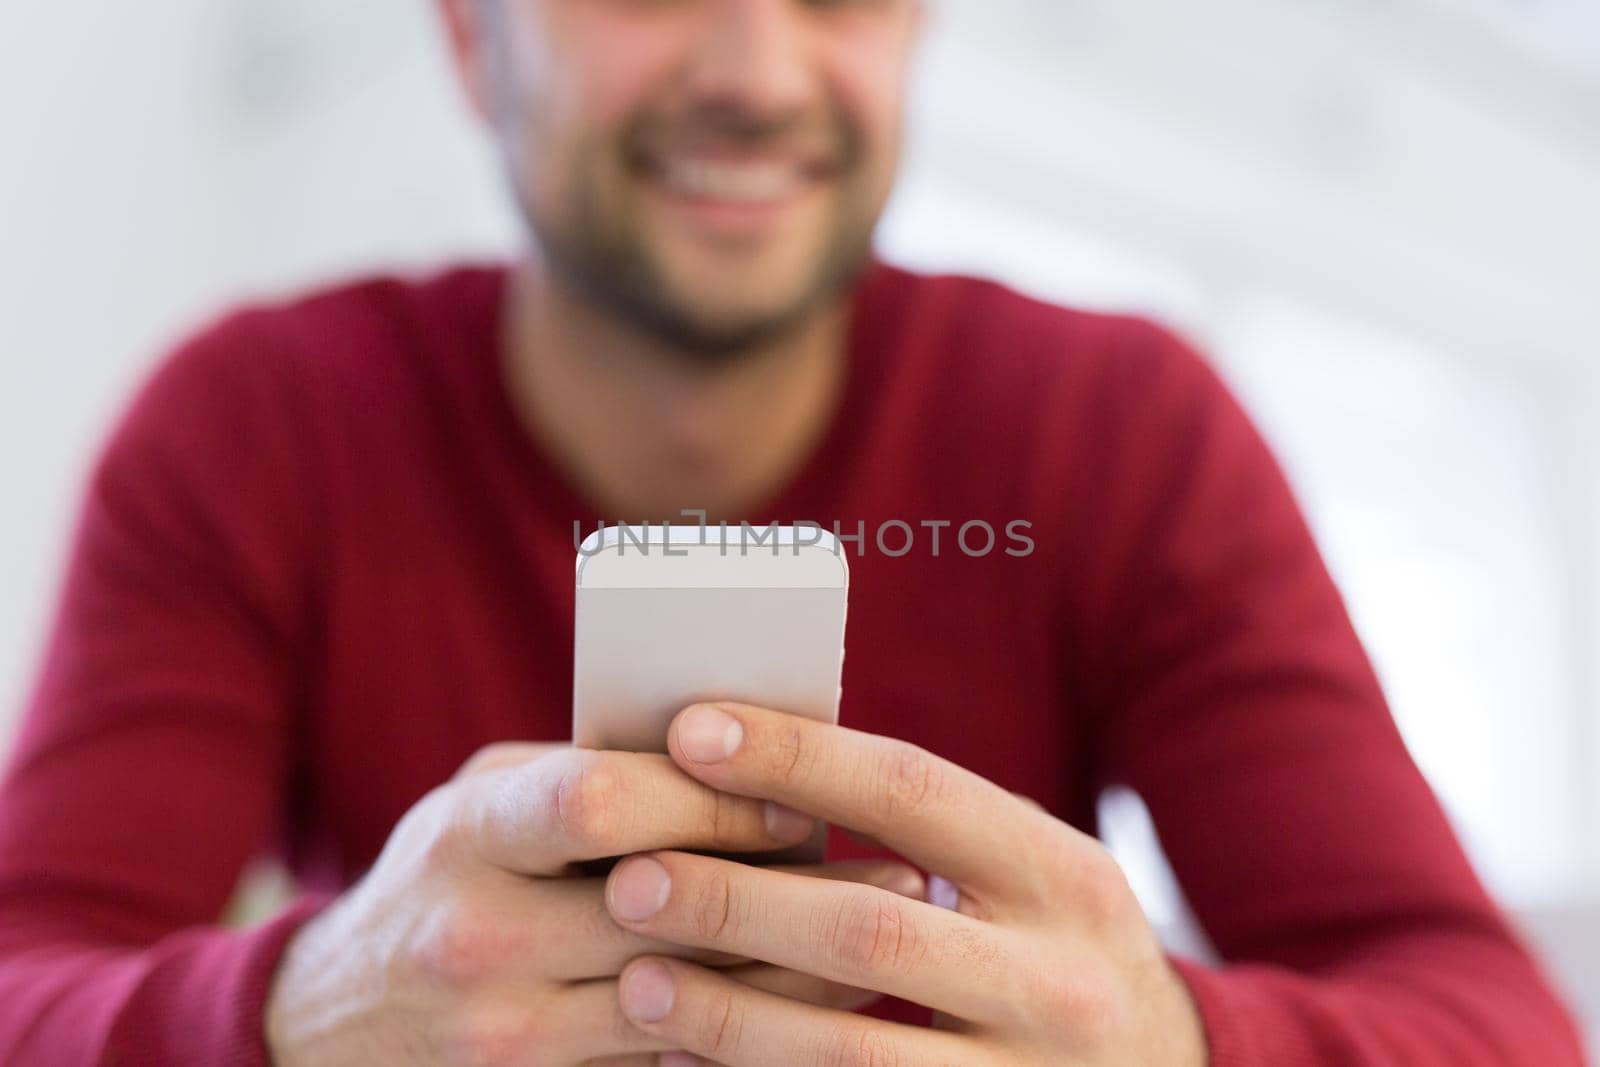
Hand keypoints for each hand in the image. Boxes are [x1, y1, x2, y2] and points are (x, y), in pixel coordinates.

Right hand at [264, 742, 925, 1064]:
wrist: (334, 1025)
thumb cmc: (442, 876)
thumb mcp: (486, 802)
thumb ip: (588, 773)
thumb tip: (742, 757)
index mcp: (472, 835)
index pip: (603, 801)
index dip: (713, 798)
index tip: (801, 799)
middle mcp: (479, 938)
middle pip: (665, 908)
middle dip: (785, 889)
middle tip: (890, 875)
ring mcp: (504, 1034)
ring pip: (689, 1002)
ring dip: (797, 973)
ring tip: (882, 938)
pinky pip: (668, 1063)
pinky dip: (747, 1030)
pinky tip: (814, 1004)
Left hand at [602, 704, 1209, 1066]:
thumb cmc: (1057, 950)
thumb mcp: (1032, 873)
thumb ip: (931, 829)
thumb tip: (756, 761)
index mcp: (1065, 875)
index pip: (916, 792)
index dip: (796, 758)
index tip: (690, 732)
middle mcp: (1060, 980)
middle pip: (871, 929)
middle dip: (737, 899)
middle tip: (630, 875)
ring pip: (852, 1052)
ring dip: (729, 1013)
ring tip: (637, 980)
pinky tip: (687, 1056)